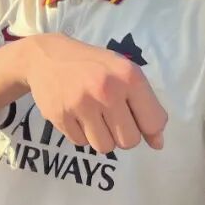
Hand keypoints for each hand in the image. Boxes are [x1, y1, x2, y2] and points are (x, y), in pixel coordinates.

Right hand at [23, 33, 166, 153]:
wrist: (46, 57)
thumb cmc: (92, 65)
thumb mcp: (123, 74)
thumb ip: (145, 106)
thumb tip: (158, 144)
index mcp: (129, 77)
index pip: (153, 122)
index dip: (148, 128)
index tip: (137, 121)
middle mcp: (106, 91)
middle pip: (129, 141)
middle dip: (123, 135)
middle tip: (112, 119)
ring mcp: (80, 105)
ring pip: (104, 147)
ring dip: (102, 138)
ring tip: (95, 119)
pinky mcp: (59, 116)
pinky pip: (80, 143)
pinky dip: (82, 134)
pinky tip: (77, 116)